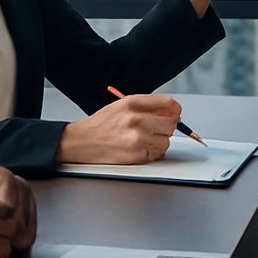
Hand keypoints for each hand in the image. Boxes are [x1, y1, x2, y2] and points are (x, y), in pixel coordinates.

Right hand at [57, 93, 180, 164]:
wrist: (81, 142)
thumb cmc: (101, 124)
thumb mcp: (122, 106)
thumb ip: (146, 107)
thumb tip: (171, 113)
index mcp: (132, 103)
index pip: (168, 103)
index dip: (175, 110)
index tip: (175, 114)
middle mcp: (136, 119)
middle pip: (171, 123)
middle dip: (166, 127)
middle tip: (156, 129)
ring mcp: (137, 138)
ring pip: (166, 141)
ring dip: (159, 142)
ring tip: (144, 140)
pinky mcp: (136, 155)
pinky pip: (157, 154)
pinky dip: (152, 153)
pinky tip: (139, 148)